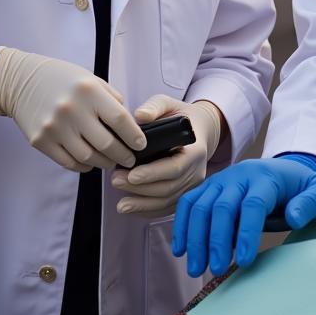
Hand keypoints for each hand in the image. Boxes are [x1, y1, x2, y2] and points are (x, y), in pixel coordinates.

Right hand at [0, 46, 144, 171]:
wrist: (20, 81)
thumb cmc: (62, 79)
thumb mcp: (91, 79)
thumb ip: (111, 99)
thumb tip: (129, 125)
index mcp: (89, 90)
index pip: (119, 119)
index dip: (134, 136)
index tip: (141, 145)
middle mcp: (72, 109)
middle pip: (106, 144)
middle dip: (123, 155)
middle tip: (129, 159)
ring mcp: (54, 127)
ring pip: (88, 157)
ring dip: (104, 163)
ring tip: (110, 161)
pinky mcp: (40, 141)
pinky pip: (68, 162)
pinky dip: (84, 165)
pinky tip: (90, 161)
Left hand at [110, 95, 221, 216]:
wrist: (199, 129)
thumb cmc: (181, 116)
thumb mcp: (169, 104)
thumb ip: (154, 107)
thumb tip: (140, 116)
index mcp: (195, 150)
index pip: (175, 167)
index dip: (153, 174)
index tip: (132, 174)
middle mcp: (197, 171)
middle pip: (168, 188)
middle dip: (140, 189)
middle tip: (116, 181)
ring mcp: (192, 185)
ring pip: (167, 202)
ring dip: (142, 204)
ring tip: (120, 202)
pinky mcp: (185, 194)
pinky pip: (167, 208)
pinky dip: (149, 211)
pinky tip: (132, 208)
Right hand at [171, 157, 315, 276]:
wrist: (295, 170)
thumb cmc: (308, 187)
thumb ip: (311, 203)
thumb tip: (295, 217)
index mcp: (267, 177)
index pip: (253, 204)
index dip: (247, 233)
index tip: (244, 262)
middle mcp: (241, 175)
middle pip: (222, 206)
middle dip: (216, 240)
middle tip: (214, 270)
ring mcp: (223, 180)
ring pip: (201, 205)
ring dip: (195, 237)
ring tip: (195, 268)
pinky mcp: (212, 188)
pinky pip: (190, 203)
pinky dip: (182, 224)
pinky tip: (181, 249)